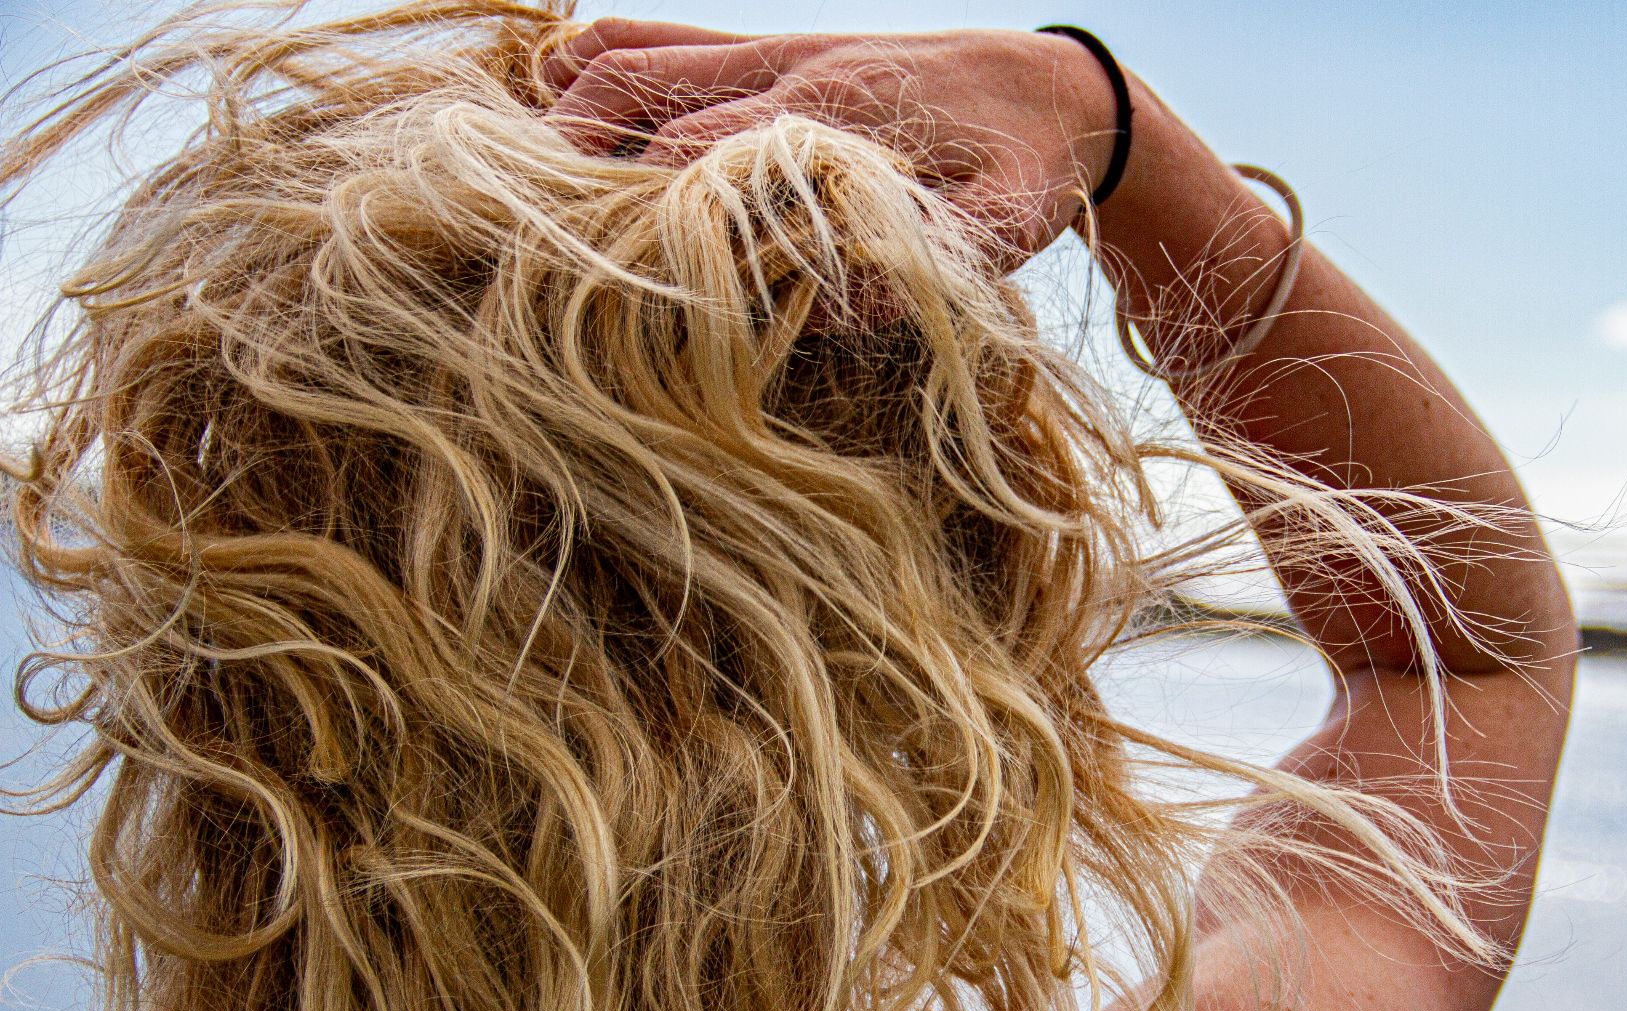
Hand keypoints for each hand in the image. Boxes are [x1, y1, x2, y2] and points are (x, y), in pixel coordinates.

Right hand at [541, 20, 1121, 266]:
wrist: (1058, 90)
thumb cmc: (1027, 172)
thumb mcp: (1000, 231)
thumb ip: (922, 262)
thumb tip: (832, 308)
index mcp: (831, 118)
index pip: (696, 159)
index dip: (634, 213)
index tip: (584, 268)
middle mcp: (787, 72)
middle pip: (640, 100)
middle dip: (572, 162)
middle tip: (520, 231)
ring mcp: (773, 52)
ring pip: (634, 59)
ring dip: (568, 110)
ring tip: (519, 179)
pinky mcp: (771, 50)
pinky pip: (663, 38)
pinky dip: (599, 58)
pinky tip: (554, 97)